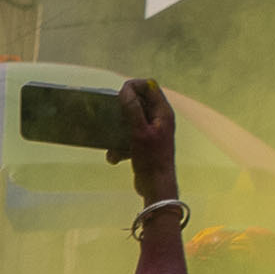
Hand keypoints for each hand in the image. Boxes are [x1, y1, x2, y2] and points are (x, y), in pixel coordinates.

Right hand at [118, 78, 182, 209]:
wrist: (156, 187)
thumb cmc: (151, 159)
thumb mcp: (139, 131)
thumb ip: (133, 109)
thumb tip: (126, 90)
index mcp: (163, 112)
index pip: (150, 86)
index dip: (134, 86)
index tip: (119, 94)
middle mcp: (159, 118)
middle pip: (139, 101)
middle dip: (123, 109)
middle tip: (112, 114)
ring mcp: (152, 131)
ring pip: (131, 120)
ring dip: (118, 130)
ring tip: (111, 141)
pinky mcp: (144, 144)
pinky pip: (128, 136)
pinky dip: (120, 145)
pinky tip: (115, 156)